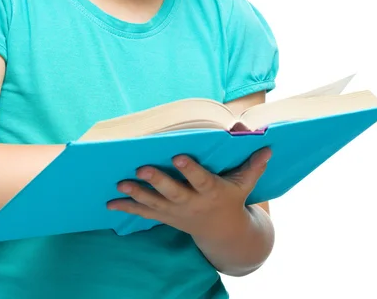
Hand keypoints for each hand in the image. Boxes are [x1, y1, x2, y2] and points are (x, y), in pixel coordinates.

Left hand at [106, 146, 270, 239]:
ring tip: (120, 184)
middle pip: (173, 192)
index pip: (200, 179)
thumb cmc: (232, 198)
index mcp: (211, 191)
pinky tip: (110, 202)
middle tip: (141, 169)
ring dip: (136, 194)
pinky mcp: (165, 216)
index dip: (190, 169)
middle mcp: (192, 203)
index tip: (178, 156)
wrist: (223, 233)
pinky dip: (127, 208)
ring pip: (155, 203)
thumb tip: (267, 144)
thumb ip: (253, 164)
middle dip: (157, 181)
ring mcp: (177, 212)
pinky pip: (144, 213)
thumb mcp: (245, 183)